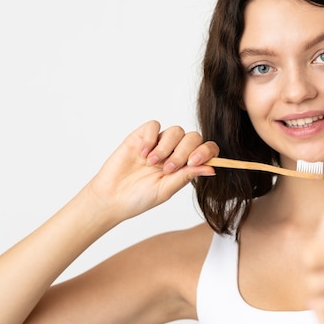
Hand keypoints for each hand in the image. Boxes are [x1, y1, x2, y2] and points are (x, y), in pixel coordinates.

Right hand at [83, 120, 217, 222]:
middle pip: (193, 137)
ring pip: (176, 131)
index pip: (205, 150)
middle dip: (183, 152)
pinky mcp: (141, 136)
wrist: (111, 198)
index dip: (206, 151)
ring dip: (166, 147)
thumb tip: (212, 168)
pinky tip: (142, 153)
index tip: (194, 161)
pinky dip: (151, 137)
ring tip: (151, 162)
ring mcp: (158, 143)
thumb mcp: (166, 190)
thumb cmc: (139, 198)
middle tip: (168, 168)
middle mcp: (174, 152)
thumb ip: (187, 176)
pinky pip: (154, 125)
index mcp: (185, 166)